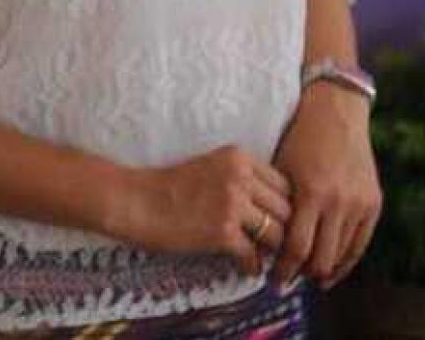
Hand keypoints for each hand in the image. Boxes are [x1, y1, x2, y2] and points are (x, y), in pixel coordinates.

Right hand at [115, 145, 292, 277]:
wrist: (138, 201)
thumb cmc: (171, 186)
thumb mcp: (211, 166)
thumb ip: (241, 178)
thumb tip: (269, 207)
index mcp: (238, 156)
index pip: (284, 183)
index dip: (283, 205)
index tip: (276, 219)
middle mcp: (240, 176)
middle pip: (286, 208)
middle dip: (283, 228)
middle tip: (274, 243)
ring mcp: (232, 203)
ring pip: (277, 233)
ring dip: (271, 249)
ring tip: (262, 256)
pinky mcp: (223, 232)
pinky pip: (253, 255)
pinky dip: (252, 266)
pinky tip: (245, 267)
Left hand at [270, 82, 381, 290]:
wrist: (337, 111)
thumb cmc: (301, 138)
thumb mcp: (282, 169)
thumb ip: (279, 207)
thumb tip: (268, 243)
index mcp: (311, 191)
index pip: (296, 248)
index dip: (284, 269)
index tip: (274, 279)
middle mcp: (338, 201)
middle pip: (320, 259)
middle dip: (301, 274)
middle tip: (288, 280)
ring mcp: (360, 203)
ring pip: (342, 255)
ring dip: (324, 270)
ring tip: (307, 275)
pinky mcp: (374, 203)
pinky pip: (360, 244)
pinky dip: (346, 261)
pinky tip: (332, 269)